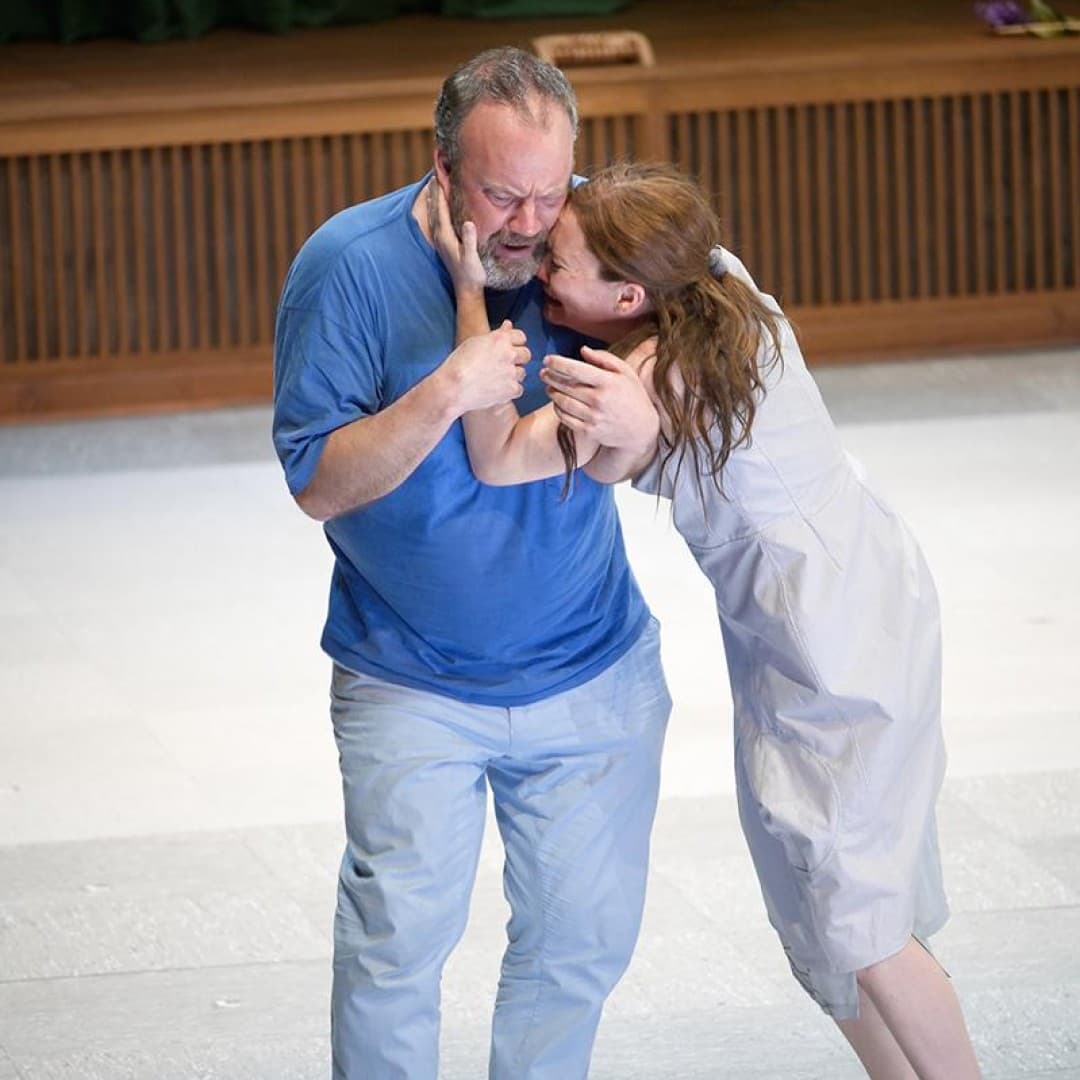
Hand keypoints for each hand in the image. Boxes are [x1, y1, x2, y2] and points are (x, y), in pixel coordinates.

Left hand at [427, 179, 485, 294]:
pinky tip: (438, 207)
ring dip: (434, 199)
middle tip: (435, 173)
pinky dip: (436, 210)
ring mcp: (440, 240)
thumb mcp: (472, 257)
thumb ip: (469, 240)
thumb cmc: (471, 274)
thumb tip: (468, 222)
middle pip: (435, 208)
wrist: (466, 290)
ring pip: (434, 214)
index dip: (440, 192)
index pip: (441, 208)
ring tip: (434, 185)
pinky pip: (437, 221)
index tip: (439, 175)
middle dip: (435, 191)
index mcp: (445, 236)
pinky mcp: (444, 243)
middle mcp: (439, 236)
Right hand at [441, 319, 529, 413]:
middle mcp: (509, 354)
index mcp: (501, 339)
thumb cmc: (459, 363)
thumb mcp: (475, 342)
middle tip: (502, 365)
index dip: (514, 343)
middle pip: (526, 355)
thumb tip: (509, 324)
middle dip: (517, 359)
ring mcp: (512, 372)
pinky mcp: (511, 389)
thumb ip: (496, 334)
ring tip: (496, 379)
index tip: (507, 349)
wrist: (453, 387)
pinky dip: (510, 390)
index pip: (521, 337)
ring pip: (522, 373)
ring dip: (513, 375)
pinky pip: (519, 389)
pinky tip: (497, 389)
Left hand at [541, 346, 658, 454]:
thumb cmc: (633, 396)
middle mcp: (598, 400)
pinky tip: (557, 402)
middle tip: (543, 372)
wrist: (641, 429)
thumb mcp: (625, 372)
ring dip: (552, 393)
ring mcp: (593, 417)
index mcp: (607, 382)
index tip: (548, 359)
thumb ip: (604, 358)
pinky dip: (558, 409)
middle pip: (566, 386)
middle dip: (550, 377)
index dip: (558, 363)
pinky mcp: (589, 431)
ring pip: (563, 402)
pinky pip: (566, 419)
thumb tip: (583, 350)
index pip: (576, 369)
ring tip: (549, 387)